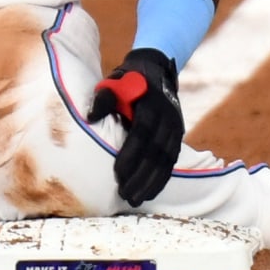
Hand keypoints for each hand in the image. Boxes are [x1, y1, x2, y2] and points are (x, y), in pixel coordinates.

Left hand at [87, 47, 182, 206]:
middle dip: (141, 176)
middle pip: (156, 152)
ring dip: (151, 182)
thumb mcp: (113, 83)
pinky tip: (149, 192)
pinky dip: (161, 179)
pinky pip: (171, 162)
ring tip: (135, 199)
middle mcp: (167, 118)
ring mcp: (175, 128)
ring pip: (165, 161)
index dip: (131, 155)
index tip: (118, 174)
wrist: (155, 70)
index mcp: (150, 104)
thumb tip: (90, 117)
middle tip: (125, 195)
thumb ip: (103, 99)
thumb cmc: (127, 80)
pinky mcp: (178, 136)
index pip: (142, 134)